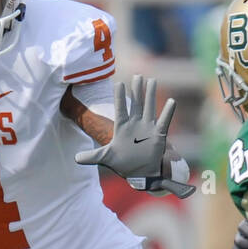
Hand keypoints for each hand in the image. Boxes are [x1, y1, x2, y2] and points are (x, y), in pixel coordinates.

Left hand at [74, 75, 193, 197]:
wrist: (140, 172)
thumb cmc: (123, 163)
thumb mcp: (106, 158)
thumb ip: (92, 156)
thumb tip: (76, 158)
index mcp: (122, 127)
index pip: (120, 109)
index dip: (119, 97)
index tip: (118, 83)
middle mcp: (135, 124)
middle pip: (136, 104)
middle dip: (137, 90)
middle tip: (138, 76)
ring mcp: (147, 128)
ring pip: (149, 108)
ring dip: (151, 95)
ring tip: (152, 81)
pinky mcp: (158, 135)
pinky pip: (164, 121)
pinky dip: (168, 112)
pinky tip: (172, 101)